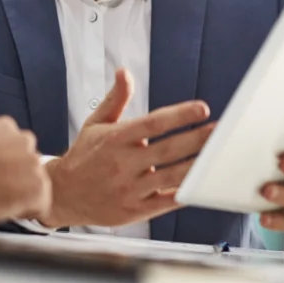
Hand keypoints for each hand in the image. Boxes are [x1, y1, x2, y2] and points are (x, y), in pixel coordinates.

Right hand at [0, 103, 51, 228]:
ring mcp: (32, 163)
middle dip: (16, 178)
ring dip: (21, 195)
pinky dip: (28, 211)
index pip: (16, 146)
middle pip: (28, 164)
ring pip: (35, 183)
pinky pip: (41, 204)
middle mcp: (24, 140)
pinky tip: (7, 211)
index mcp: (6, 126)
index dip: (2, 165)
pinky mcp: (37, 188)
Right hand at [39, 68, 213, 227]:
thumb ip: (116, 98)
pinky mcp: (135, 210)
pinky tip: (202, 183)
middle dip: (198, 140)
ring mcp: (130, 188)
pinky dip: (185, 193)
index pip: (153, 123)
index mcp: (116, 138)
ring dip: (197, 165)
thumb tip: (125, 72)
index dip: (179, 115)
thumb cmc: (84, 155)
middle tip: (220, 132)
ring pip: (172, 176)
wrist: (63, 193)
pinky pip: (166, 201)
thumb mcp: (96, 123)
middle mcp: (124, 163)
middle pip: (169, 150)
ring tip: (218, 156)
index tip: (202, 109)